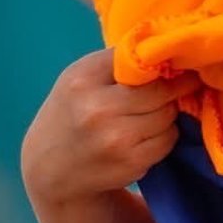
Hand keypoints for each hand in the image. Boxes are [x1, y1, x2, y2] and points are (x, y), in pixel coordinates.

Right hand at [21, 49, 186, 207]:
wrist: (48, 170)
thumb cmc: (70, 114)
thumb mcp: (79, 78)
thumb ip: (117, 63)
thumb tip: (166, 51)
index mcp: (84, 79)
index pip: (140, 59)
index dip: (161, 61)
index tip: (173, 61)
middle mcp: (99, 108)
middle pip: (160, 89)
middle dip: (171, 89)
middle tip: (174, 88)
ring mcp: (117, 138)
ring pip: (168, 115)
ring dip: (166, 114)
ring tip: (146, 116)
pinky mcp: (131, 162)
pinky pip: (168, 140)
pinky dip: (163, 136)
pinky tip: (142, 137)